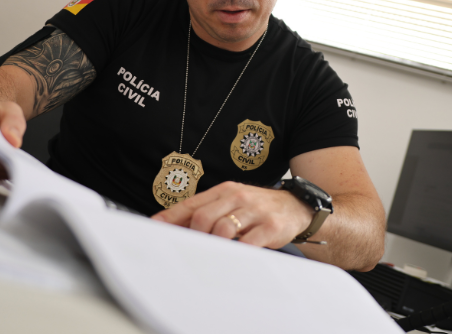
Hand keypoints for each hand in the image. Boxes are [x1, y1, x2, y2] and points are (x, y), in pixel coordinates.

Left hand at [151, 181, 312, 248]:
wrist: (297, 206)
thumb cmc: (258, 208)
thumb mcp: (232, 202)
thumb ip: (206, 211)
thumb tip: (173, 226)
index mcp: (224, 191)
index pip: (191, 204)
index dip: (170, 218)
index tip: (154, 229)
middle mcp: (237, 197)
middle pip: (203, 217)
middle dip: (192, 237)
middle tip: (188, 251)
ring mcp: (254, 211)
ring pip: (223, 229)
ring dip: (212, 245)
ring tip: (209, 256)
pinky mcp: (270, 226)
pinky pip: (248, 242)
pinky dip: (236, 253)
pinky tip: (232, 259)